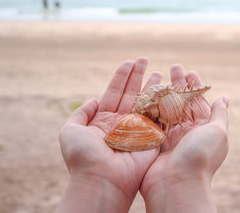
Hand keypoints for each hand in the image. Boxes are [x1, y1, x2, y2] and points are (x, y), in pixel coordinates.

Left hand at [57, 57, 162, 212]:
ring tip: (160, 72)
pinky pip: (158, 117)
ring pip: (146, 103)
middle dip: (138, 76)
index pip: (114, 92)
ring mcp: (137, 129)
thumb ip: (80, 113)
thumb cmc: (83, 157)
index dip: (122, 77)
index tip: (129, 62)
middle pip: (131, 94)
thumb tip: (93, 100)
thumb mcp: (71, 131)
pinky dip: (163, 103)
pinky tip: (168, 89)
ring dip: (153, 87)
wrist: (101, 180)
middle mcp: (121, 122)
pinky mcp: (151, 138)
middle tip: (145, 59)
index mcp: (103, 120)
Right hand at [140, 64, 228, 212]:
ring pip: (167, 108)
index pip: (199, 102)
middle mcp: (187, 132)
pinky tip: (148, 92)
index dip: (195, 86)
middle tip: (174, 67)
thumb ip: (219, 114)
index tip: (190, 71)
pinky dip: (152, 106)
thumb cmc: (201, 156)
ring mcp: (170, 137)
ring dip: (165, 92)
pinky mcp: (154, 141)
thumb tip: (225, 98)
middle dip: (179, 85)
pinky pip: (153, 120)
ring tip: (160, 75)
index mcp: (204, 129)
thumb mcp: (217, 132)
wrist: (177, 184)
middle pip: (182, 103)